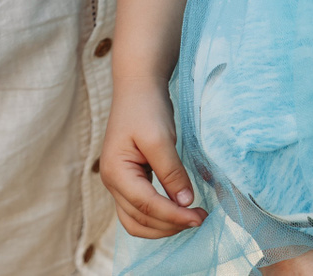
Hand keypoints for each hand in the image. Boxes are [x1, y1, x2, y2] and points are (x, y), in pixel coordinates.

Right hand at [100, 81, 206, 238]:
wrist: (138, 86)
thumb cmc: (146, 108)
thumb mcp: (160, 138)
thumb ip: (171, 172)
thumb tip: (186, 203)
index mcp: (115, 172)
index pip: (146, 206)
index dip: (174, 216)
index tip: (199, 217)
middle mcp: (112, 182)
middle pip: (139, 219)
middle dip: (170, 224)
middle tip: (200, 218)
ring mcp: (119, 182)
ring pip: (137, 220)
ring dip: (163, 225)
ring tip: (190, 217)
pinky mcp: (129, 180)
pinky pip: (140, 209)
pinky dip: (158, 216)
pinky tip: (178, 210)